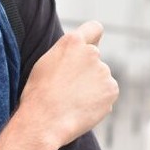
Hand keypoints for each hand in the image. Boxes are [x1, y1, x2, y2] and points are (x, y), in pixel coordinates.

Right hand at [19, 20, 117, 148]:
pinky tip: (81, 109)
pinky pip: (106, 93)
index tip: (89, 48)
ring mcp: (104, 71)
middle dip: (85, 70)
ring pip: (100, 78)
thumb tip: (79, 55)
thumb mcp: (45, 64)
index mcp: (72, 42)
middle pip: (94, 59)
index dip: (92, 38)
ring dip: (91, 87)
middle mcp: (91, 52)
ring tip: (71, 101)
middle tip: (67, 88)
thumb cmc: (38, 94)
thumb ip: (66, 54)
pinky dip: (98, 101)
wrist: (44, 121)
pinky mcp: (112, 89)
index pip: (94, 28)